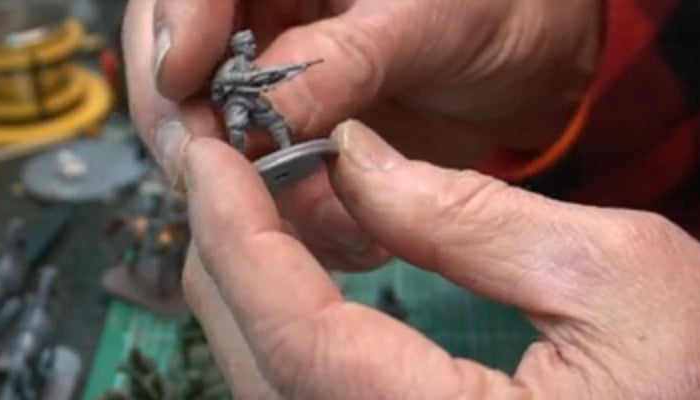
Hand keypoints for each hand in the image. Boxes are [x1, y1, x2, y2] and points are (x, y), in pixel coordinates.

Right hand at [122, 0, 600, 269]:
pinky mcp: (282, 139)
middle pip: (163, 61)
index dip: (172, 27)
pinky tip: (344, 232)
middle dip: (182, 120)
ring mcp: (259, 80)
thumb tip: (259, 122)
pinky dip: (286, 217)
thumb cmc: (498, 7)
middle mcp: (251, 16)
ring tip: (309, 214)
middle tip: (214, 169)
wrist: (537, 61)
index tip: (181, 79)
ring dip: (237, 183)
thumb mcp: (427, 20)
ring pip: (197, 132)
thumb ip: (341, 62)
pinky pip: (253, 184)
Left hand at [183, 120, 699, 398]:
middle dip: (228, 260)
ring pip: (271, 393)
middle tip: (222, 175)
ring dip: (248, 301)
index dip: (239, 238)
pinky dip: (284, 341)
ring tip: (250, 214)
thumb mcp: (621, 278)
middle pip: (263, 370)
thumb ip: (468, 218)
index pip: (300, 337)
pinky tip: (294, 288)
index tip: (210, 162)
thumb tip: (351, 159)